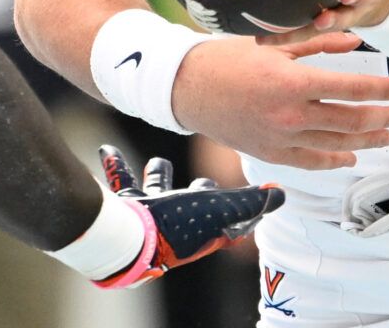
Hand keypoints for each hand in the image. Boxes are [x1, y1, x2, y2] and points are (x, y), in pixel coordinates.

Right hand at [91, 146, 283, 288]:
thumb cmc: (181, 224)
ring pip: (156, 189)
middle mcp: (178, 221)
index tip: (252, 191)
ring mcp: (151, 215)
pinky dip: (115, 165)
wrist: (133, 238)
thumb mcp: (223, 208)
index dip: (241, 203)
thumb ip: (252, 201)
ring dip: (157, 175)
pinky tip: (107, 149)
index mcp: (204, 225)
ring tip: (158, 161)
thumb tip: (281, 194)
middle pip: (193, 201)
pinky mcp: (127, 206)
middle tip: (206, 181)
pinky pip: (121, 181)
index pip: (230, 213)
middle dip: (198, 189)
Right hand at [174, 31, 388, 169]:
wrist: (188, 88)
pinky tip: (350, 156)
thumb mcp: (275, 44)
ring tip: (386, 136)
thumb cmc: (229, 59)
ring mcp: (281, 139)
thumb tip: (356, 44)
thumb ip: (319, 44)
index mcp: (294, 82)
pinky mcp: (270, 154)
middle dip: (382, 118)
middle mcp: (291, 115)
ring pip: (336, 144)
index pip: (352, 89)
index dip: (382, 90)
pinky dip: (334, 159)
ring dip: (366, 141)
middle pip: (350, 120)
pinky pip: (310, 161)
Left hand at [258, 0, 388, 39]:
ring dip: (297, 34)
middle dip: (332, 20)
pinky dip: (282, 35)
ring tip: (273, 37)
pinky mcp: (318, 20)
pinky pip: (300, 30)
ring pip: (315, 30)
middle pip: (342, 19)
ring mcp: (335, 17)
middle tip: (321, 21)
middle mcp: (353, 9)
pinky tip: (260, 37)